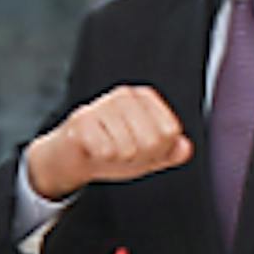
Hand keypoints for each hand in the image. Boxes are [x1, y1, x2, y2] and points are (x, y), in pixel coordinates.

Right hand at [27, 84, 193, 200]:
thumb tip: (184, 148)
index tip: (141, 147)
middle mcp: (124, 96)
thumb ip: (171, 152)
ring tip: (107, 149)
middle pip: (152, 140)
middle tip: (122, 151)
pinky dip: (100, 158)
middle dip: (139, 156)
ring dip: (118, 158)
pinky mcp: (82, 120)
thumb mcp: (147, 154)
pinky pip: (106, 151)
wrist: (69, 157)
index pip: (170, 132)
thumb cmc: (110, 150)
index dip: (158, 150)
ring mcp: (102, 105)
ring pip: (129, 148)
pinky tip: (93, 149)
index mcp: (144, 98)